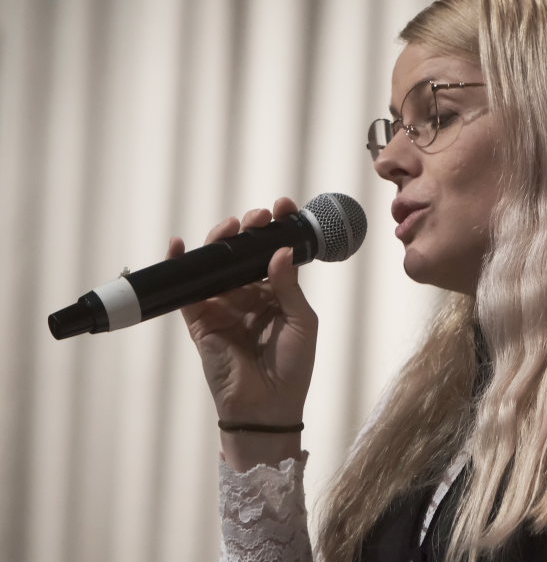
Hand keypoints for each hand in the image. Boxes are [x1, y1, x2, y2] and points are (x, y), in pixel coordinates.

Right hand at [167, 197, 316, 466]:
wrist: (268, 409)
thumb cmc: (293, 367)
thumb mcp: (301, 322)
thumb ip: (288, 286)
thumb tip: (280, 250)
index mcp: (278, 293)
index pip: (275, 252)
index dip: (277, 228)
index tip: (283, 206)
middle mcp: (249, 295)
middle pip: (244, 253)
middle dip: (250, 229)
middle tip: (257, 218)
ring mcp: (223, 306)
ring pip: (216, 264)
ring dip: (220, 240)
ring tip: (231, 226)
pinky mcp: (200, 321)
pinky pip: (186, 290)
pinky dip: (179, 266)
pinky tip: (178, 245)